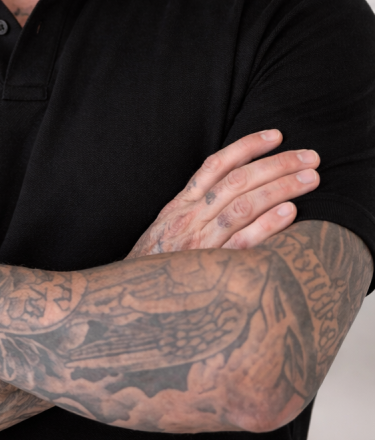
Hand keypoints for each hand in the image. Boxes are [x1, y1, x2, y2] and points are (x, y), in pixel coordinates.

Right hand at [128, 130, 319, 257]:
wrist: (129, 303)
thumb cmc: (154, 268)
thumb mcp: (166, 231)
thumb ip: (194, 211)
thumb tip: (232, 193)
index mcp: (180, 205)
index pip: (216, 165)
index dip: (247, 146)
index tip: (276, 136)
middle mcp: (189, 218)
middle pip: (238, 180)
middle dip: (277, 164)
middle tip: (310, 158)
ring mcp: (199, 243)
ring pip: (244, 205)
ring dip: (280, 188)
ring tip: (310, 179)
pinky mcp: (209, 269)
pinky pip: (242, 243)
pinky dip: (267, 225)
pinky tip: (290, 213)